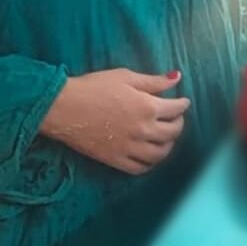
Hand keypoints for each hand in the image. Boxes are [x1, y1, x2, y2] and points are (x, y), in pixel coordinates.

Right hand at [41, 68, 189, 174]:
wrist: (63, 107)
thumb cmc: (93, 87)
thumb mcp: (125, 77)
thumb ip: (154, 81)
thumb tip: (177, 77)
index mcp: (148, 107)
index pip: (176, 109)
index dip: (183, 104)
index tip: (183, 101)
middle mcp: (143, 130)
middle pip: (173, 132)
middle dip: (178, 123)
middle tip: (176, 117)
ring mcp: (130, 147)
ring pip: (161, 153)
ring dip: (168, 145)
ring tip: (166, 137)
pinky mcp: (116, 160)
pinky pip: (141, 168)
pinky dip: (150, 163)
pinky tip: (150, 154)